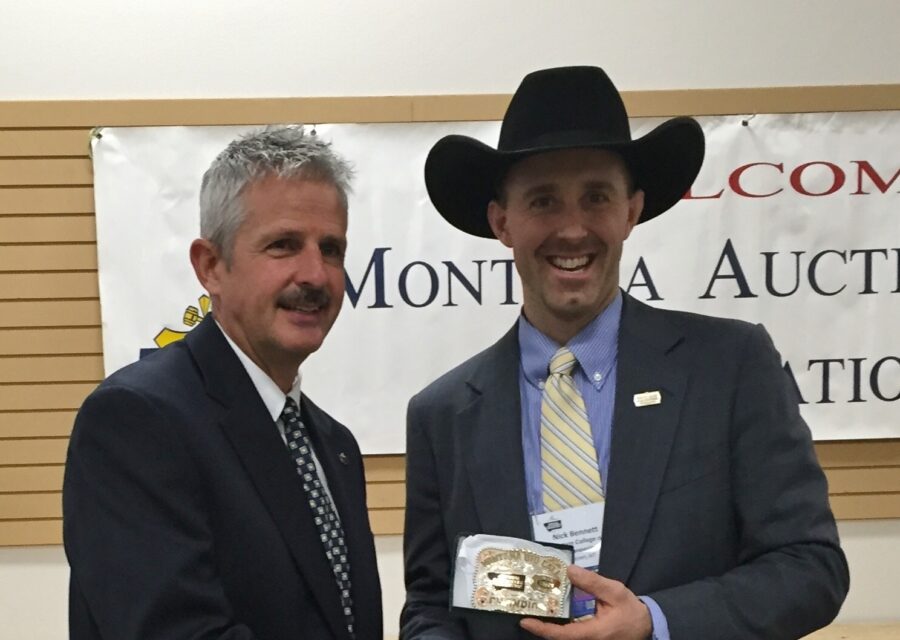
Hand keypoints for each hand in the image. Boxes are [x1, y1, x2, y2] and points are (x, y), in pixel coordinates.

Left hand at [519, 566, 651, 639]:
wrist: (646, 627)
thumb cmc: (630, 611)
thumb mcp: (615, 592)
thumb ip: (592, 582)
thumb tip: (570, 570)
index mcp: (593, 633)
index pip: (562, 634)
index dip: (542, 629)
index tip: (525, 621)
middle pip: (558, 637)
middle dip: (540, 625)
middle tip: (525, 608)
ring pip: (563, 637)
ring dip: (548, 625)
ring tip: (534, 608)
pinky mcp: (588, 639)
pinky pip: (570, 634)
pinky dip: (558, 625)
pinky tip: (551, 612)